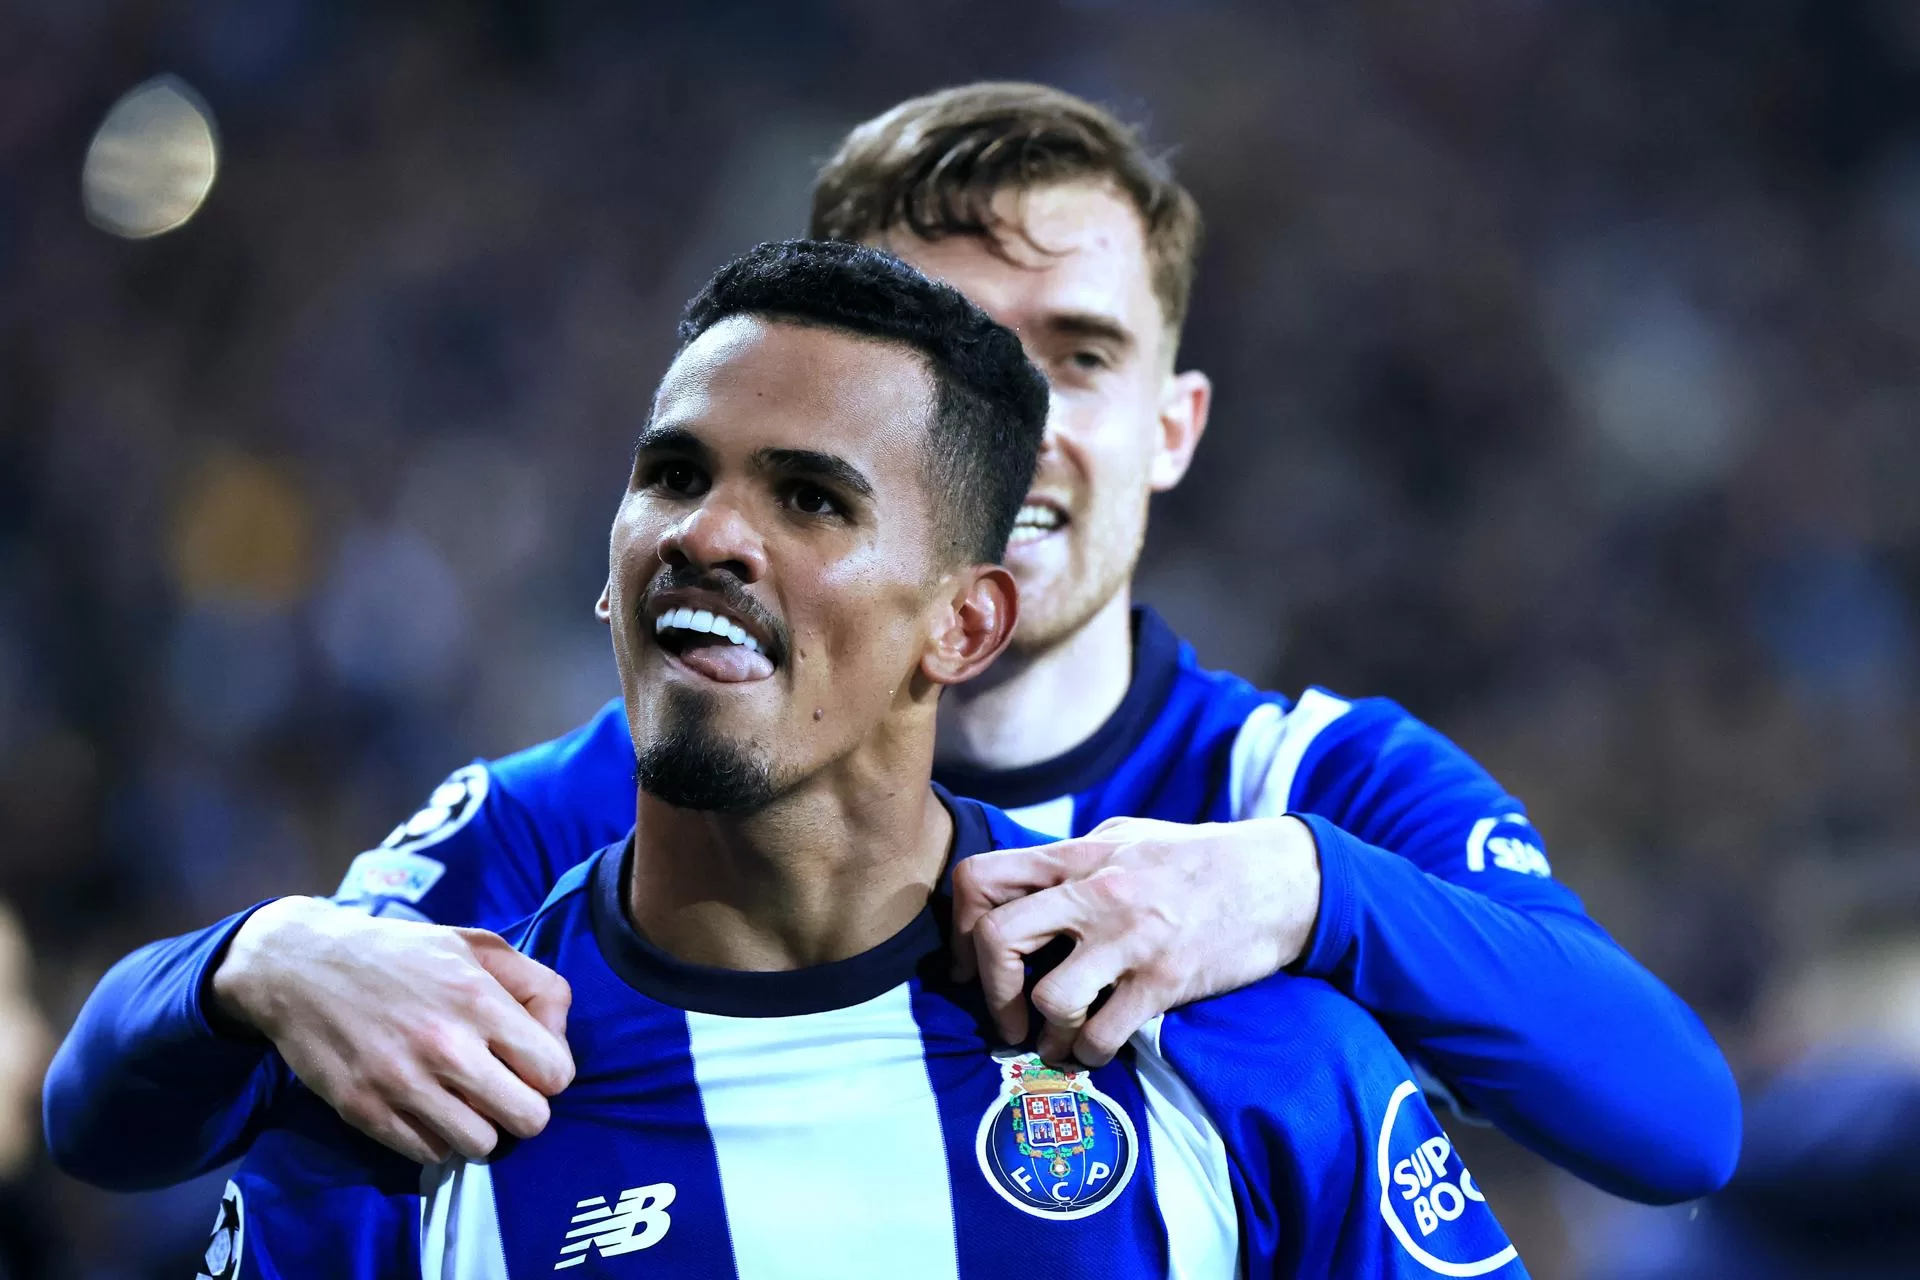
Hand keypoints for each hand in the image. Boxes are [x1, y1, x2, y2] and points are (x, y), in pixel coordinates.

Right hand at [210, 897, 573, 1163]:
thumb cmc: (401, 955)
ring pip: (481, 1146)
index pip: (556, 1073)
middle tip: (501, 1087)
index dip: (549, 1071)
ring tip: (461, 1098)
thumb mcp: (476, 945)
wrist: (300, 968)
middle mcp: (445, 1047)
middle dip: (523, 1106)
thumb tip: (558, 1038)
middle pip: (529, 1120)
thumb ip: (535, 985)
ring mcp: (402, 1085)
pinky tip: (425, 1106)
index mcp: (479, 1000)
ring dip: (478, 1126)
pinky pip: (429, 1155)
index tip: (527, 1061)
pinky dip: (434, 1138)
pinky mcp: (365, 1112)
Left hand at [952, 816, 1320, 1065]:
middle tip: (1006, 1016)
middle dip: (990, 989)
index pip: (981, 879)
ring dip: (1044, 1034)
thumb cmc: (1198, 858)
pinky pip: (1103, 1036)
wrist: (1280, 879)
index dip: (956, 928)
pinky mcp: (1165, 981)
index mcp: (1078, 855)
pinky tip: (1096, 1051)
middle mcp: (1095, 893)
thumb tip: (1021, 888)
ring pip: (1049, 999)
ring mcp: (1130, 940)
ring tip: (1057, 1042)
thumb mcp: (1125, 836)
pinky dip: (1090, 1055)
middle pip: (997, 938)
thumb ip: (1072, 859)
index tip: (965, 962)